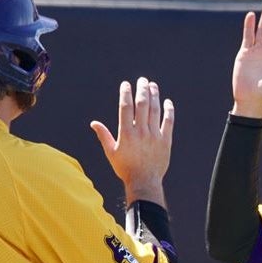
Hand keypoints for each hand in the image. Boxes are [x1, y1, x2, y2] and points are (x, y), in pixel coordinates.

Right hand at [90, 77, 174, 205]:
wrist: (144, 182)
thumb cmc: (125, 168)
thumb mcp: (111, 152)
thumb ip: (103, 135)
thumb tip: (93, 123)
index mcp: (126, 134)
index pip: (125, 108)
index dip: (125, 94)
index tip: (126, 84)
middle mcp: (141, 132)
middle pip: (142, 104)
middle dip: (142, 89)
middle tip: (142, 80)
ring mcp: (154, 136)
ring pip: (155, 110)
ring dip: (154, 95)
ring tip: (152, 85)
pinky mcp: (166, 141)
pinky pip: (168, 121)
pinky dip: (168, 110)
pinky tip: (167, 102)